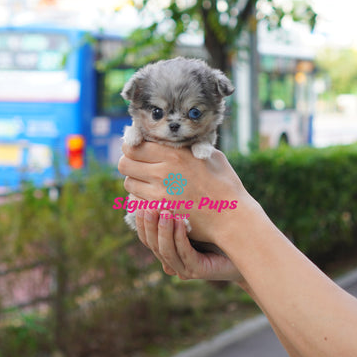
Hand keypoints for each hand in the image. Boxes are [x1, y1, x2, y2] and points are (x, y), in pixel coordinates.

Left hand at [118, 142, 258, 245]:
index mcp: (174, 153)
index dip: (132, 147)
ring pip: (128, 183)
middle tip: (139, 166)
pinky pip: (136, 201)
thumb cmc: (225, 184)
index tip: (137, 149)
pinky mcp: (160, 211)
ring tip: (148, 182)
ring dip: (135, 181)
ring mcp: (159, 193)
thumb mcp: (209, 154)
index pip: (133, 146)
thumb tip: (171, 140)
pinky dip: (141, 198)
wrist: (232, 216)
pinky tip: (153, 197)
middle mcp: (163, 171)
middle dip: (129, 163)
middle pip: (124, 164)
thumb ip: (187, 146)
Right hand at [135, 208, 245, 284]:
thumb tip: (160, 179)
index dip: (140, 221)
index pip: (146, 236)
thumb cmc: (220, 228)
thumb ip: (177, 205)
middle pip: (152, 244)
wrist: (246, 248)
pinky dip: (179, 237)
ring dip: (162, 230)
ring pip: (165, 250)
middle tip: (147, 205)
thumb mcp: (194, 214)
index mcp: (168, 247)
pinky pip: (184, 253)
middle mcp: (173, 260)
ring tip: (162, 211)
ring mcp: (185, 268)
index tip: (138, 201)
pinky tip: (180, 220)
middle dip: (148, 224)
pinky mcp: (198, 271)